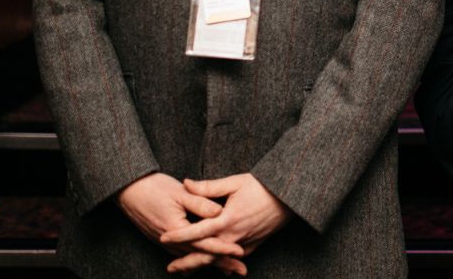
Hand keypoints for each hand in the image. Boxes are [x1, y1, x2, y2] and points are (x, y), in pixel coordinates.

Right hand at [116, 172, 244, 266]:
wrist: (129, 191)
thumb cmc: (154, 188)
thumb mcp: (179, 192)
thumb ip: (200, 203)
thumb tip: (219, 212)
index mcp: (177, 230)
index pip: (205, 243)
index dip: (224, 248)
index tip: (241, 252)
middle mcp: (171, 242)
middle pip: (201, 256)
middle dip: (222, 263)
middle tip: (242, 270)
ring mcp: (166, 243)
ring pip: (192, 258)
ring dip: (211, 263)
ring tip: (229, 270)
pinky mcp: (164, 241)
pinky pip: (184, 254)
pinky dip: (197, 260)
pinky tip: (205, 262)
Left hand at [160, 173, 289, 274]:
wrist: (289, 197)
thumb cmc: (262, 186)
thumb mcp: (235, 182)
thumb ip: (208, 186)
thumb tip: (186, 183)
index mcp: (227, 219)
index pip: (197, 231)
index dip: (179, 235)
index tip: (163, 238)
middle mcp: (234, 235)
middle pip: (206, 255)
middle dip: (187, 262)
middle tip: (170, 268)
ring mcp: (244, 243)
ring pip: (219, 260)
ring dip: (201, 265)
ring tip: (186, 270)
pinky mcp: (253, 245)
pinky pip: (233, 259)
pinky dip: (222, 265)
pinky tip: (215, 268)